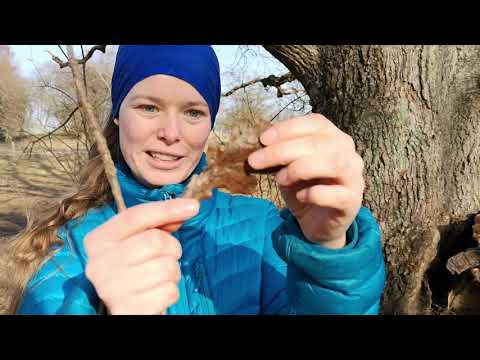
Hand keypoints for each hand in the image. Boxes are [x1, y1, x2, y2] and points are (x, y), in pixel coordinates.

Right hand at [84, 198, 199, 314]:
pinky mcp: (128, 310)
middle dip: (172, 247)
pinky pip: (169, 292)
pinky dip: (170, 292)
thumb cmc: (134, 267)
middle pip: (155, 240)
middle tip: (166, 256)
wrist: (125, 307)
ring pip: (167, 268)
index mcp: (98, 240)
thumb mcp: (138, 241)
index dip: (167, 208)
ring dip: (173, 272)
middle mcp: (99, 263)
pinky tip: (156, 293)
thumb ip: (158, 223)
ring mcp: (112, 289)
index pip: (135, 216)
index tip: (193, 206)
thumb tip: (188, 207)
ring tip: (159, 277)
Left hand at [248, 114, 364, 247]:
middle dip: (283, 150)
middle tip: (256, 160)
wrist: (317, 224)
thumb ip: (282, 153)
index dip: (288, 128)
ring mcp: (354, 178)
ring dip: (299, 169)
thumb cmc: (304, 189)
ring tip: (280, 179)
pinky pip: (336, 194)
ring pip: (332, 163)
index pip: (317, 122)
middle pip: (319, 143)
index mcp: (335, 138)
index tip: (263, 139)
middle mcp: (349, 154)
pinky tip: (300, 196)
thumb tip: (262, 144)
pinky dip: (313, 194)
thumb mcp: (288, 167)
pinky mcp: (352, 203)